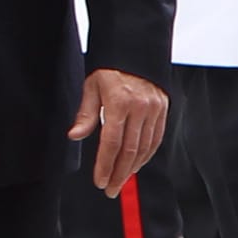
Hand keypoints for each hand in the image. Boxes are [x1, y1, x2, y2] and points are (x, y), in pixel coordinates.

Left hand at [70, 64, 168, 191]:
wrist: (135, 48)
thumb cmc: (110, 67)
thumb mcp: (92, 87)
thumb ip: (86, 114)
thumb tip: (74, 136)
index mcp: (120, 102)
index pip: (111, 143)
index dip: (105, 165)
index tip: (99, 181)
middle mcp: (140, 107)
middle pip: (130, 150)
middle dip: (119, 174)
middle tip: (110, 189)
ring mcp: (154, 108)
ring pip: (145, 147)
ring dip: (133, 168)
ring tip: (122, 180)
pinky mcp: (163, 109)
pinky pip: (156, 138)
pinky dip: (147, 155)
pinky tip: (136, 164)